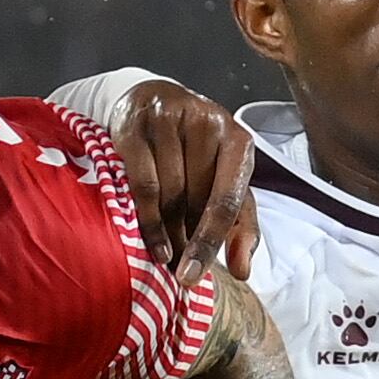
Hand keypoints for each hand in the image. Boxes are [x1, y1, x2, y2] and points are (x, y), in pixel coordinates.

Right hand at [113, 79, 256, 284]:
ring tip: (164, 255)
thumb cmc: (195, 152)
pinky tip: (149, 240)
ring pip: (169, 194)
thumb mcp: (225, 182)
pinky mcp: (135, 125)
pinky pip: (141, 184)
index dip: (210, 242)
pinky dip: (145, 218)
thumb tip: (243, 271)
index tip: (194, 276)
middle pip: (196, 200)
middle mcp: (208, 123)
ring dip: (166, 232)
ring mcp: (170, 120)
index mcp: (238, 141)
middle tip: (178, 268)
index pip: (227, 200)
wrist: (153, 102)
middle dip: (187, 240)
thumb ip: (240, 225)